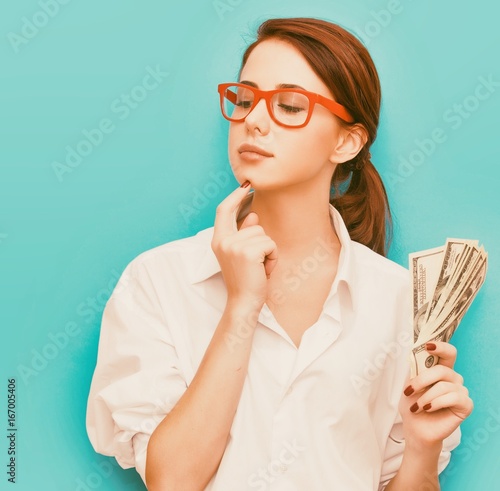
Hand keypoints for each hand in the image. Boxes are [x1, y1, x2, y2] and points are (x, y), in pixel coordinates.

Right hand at [211, 181, 277, 307]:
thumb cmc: (245, 279)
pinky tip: (264, 269)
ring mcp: (234, 245)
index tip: (246, 185)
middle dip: (262, 241)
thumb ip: (245, 233)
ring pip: (263, 234)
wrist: (243, 301)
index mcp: (218, 240)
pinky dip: (273, 257)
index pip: (224, 210)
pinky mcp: (248, 252)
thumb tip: (253, 215)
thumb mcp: (242, 254)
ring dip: (268, 251)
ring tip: (259, 267)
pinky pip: (270, 244)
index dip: (235, 196)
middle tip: (256, 263)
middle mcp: (223, 240)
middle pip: (253, 225)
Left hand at [400, 341, 472, 447]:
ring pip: (444, 386)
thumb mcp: (409, 384)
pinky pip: (453, 397)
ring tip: (417, 407)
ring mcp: (461, 391)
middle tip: (408, 391)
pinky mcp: (466, 405)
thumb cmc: (412, 404)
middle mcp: (453, 378)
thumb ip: (415, 369)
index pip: (448, 353)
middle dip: (421, 380)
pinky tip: (428, 409)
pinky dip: (437, 403)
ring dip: (426, 397)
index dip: (440, 346)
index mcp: (440, 369)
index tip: (428, 346)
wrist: (416, 428)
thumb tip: (415, 352)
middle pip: (441, 370)